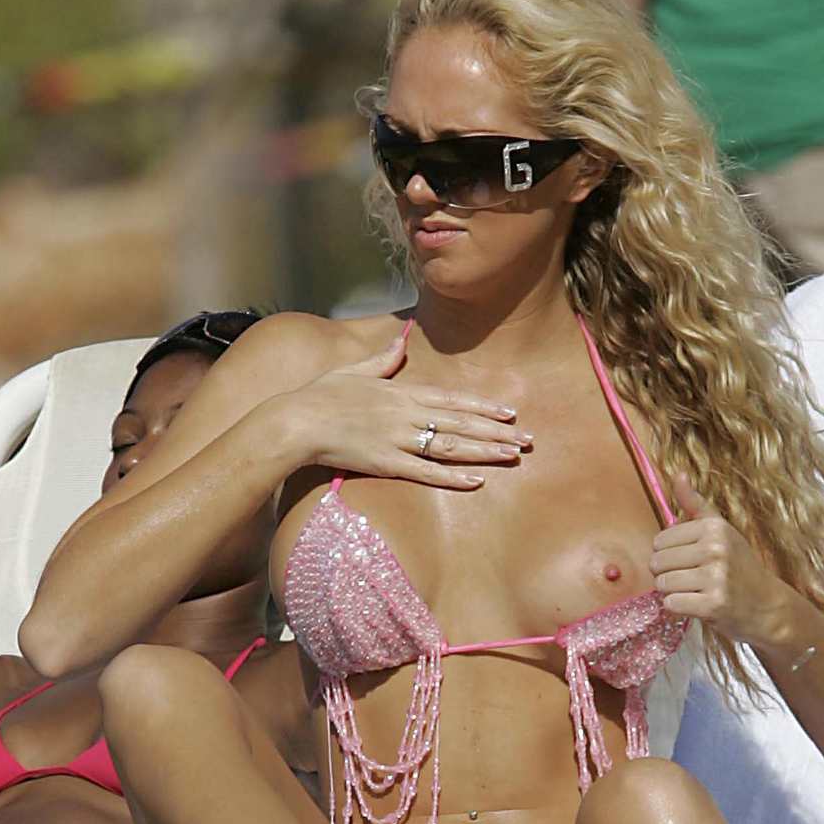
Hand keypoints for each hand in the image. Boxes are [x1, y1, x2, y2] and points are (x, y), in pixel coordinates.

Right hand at [286, 332, 532, 488]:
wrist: (295, 421)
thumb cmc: (321, 395)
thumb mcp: (354, 370)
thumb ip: (383, 360)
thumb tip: (401, 342)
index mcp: (401, 392)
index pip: (453, 400)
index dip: (484, 407)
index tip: (510, 413)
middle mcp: (406, 414)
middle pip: (461, 424)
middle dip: (497, 432)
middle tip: (528, 440)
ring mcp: (397, 439)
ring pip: (451, 447)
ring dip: (485, 452)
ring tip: (513, 457)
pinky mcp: (386, 463)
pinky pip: (425, 472)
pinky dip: (452, 476)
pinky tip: (476, 481)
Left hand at [650, 474, 785, 643]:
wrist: (768, 606)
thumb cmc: (739, 567)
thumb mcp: (722, 530)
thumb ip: (696, 505)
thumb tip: (678, 475)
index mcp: (714, 527)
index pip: (660, 540)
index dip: (669, 554)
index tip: (689, 560)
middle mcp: (715, 549)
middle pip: (657, 563)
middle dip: (667, 574)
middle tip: (691, 579)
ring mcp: (715, 578)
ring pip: (662, 584)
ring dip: (673, 592)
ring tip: (695, 591)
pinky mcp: (712, 605)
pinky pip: (671, 604)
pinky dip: (679, 609)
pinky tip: (697, 605)